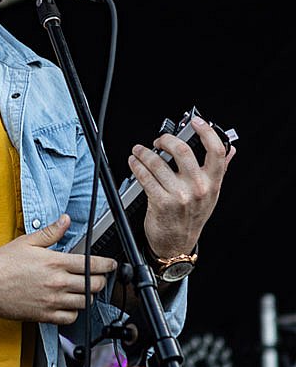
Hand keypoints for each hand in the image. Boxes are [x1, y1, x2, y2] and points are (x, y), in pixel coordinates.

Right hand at [0, 213, 116, 324]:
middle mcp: (57, 283)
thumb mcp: (26, 242)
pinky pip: (69, 318)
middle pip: (94, 286)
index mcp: (55, 263)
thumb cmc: (1, 265)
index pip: (92, 265)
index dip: (107, 265)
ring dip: (88, 297)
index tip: (111, 265)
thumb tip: (65, 220)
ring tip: (83, 291)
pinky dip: (73, 313)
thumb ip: (50, 232)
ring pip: (84, 303)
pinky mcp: (44, 316)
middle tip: (98, 278)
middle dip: (100, 281)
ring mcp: (51, 301)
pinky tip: (69, 305)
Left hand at [128, 115, 235, 257]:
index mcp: (212, 183)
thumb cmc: (192, 218)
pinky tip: (134, 163)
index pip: (216, 151)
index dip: (206, 132)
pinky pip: (146, 177)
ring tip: (139, 151)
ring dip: (144, 153)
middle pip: (183, 151)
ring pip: (158, 163)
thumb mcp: (211, 195)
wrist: (177, 244)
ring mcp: (179, 196)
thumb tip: (231, 151)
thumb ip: (220, 171)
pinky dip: (137, 166)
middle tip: (158, 140)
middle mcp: (198, 188)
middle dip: (166, 140)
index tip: (196, 122)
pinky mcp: (161, 202)